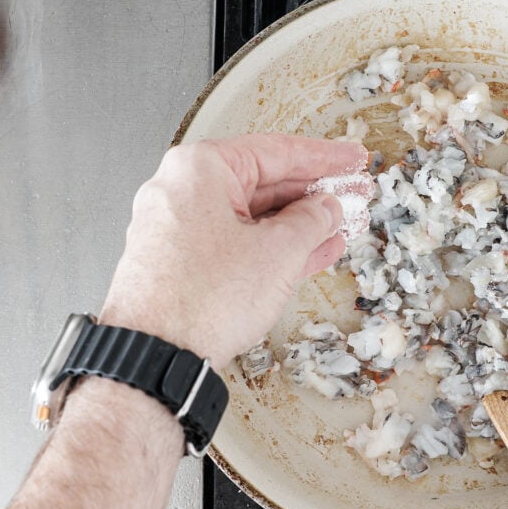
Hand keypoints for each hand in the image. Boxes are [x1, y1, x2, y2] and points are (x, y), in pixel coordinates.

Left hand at [98, 134, 366, 369]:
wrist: (156, 357)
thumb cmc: (199, 302)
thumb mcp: (279, 251)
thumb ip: (312, 221)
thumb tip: (326, 209)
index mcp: (199, 169)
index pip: (277, 151)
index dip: (325, 158)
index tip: (351, 159)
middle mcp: (182, 191)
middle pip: (263, 183)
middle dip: (314, 194)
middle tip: (351, 194)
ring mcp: (178, 228)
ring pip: (252, 216)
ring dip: (300, 223)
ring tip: (340, 225)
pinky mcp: (181, 262)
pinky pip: (237, 241)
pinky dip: (273, 246)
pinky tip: (310, 252)